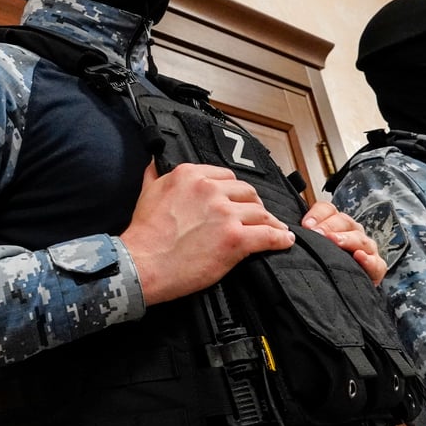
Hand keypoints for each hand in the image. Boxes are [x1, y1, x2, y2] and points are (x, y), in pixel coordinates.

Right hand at [120, 161, 295, 305]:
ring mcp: (224, 213)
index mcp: (190, 175)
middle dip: (253, 205)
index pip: (226, 176)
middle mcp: (210, 189)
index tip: (238, 201)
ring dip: (269, 222)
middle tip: (256, 217)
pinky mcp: (235, 238)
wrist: (142, 264)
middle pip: (247, 192)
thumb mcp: (146, 193)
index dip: (235, 191)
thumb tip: (154, 160)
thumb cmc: (143, 234)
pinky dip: (279, 238)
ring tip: (275, 230)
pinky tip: (284, 241)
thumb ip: (155, 173)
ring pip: (260, 212)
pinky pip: (268, 235)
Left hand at [301, 201, 385, 284]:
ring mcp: (365, 248)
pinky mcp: (375, 267)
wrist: (341, 290)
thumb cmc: (322, 264)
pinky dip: (369, 260)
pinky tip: (359, 257)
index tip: (305, 225)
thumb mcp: (310, 248)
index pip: (328, 209)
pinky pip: (376, 263)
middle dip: (329, 226)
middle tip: (316, 234)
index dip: (317, 214)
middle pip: (343, 221)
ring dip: (347, 239)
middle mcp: (352, 232)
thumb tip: (281, 234)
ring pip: (360, 238)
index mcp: (335, 224)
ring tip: (334, 242)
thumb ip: (301, 238)